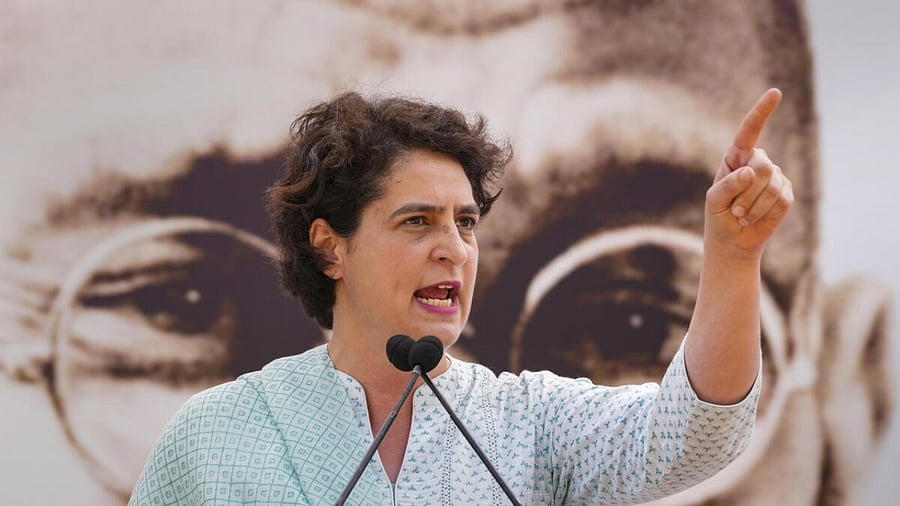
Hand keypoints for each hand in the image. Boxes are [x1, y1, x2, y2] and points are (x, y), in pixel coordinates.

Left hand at [705, 88, 793, 257]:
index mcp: (737, 157)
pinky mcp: (786, 194)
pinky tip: (754, 217)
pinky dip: (763, 212)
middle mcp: (758, 162)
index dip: (762, 112)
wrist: (732, 239)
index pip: (750, 130)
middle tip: (734, 209)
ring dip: (752, 206)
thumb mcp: (714, 200)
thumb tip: (751, 172)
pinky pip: (780, 199)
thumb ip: (728, 185)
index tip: (775, 93)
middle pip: (763, 166)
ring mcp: (776, 177)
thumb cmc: (719, 215)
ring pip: (771, 185)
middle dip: (746, 192)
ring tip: (741, 214)